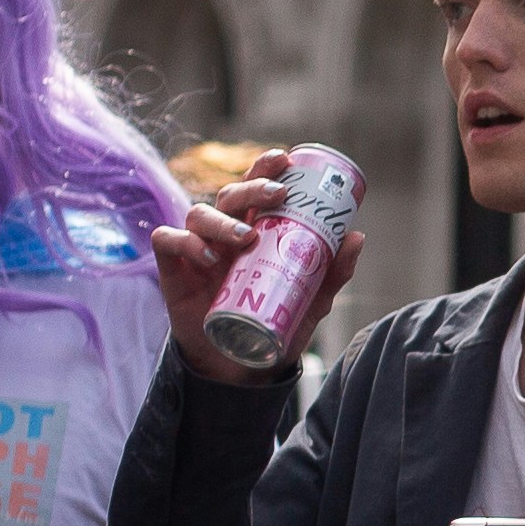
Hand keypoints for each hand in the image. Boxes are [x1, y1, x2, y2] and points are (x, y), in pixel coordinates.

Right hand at [151, 167, 361, 383]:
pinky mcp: (174, 270)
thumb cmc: (272, 322)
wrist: (241, 365)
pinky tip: (205, 256)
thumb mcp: (310, 300)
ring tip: (244, 238)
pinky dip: (183, 240)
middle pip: (230, 194)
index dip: (265, 169)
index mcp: (254, 229)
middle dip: (252, 187)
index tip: (285, 160)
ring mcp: (197, 249)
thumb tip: (357, 237)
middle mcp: (224, 233)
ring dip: (221, 220)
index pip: (256, 190)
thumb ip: (332, 272)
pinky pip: (167, 241)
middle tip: (276, 195)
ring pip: (198, 214)